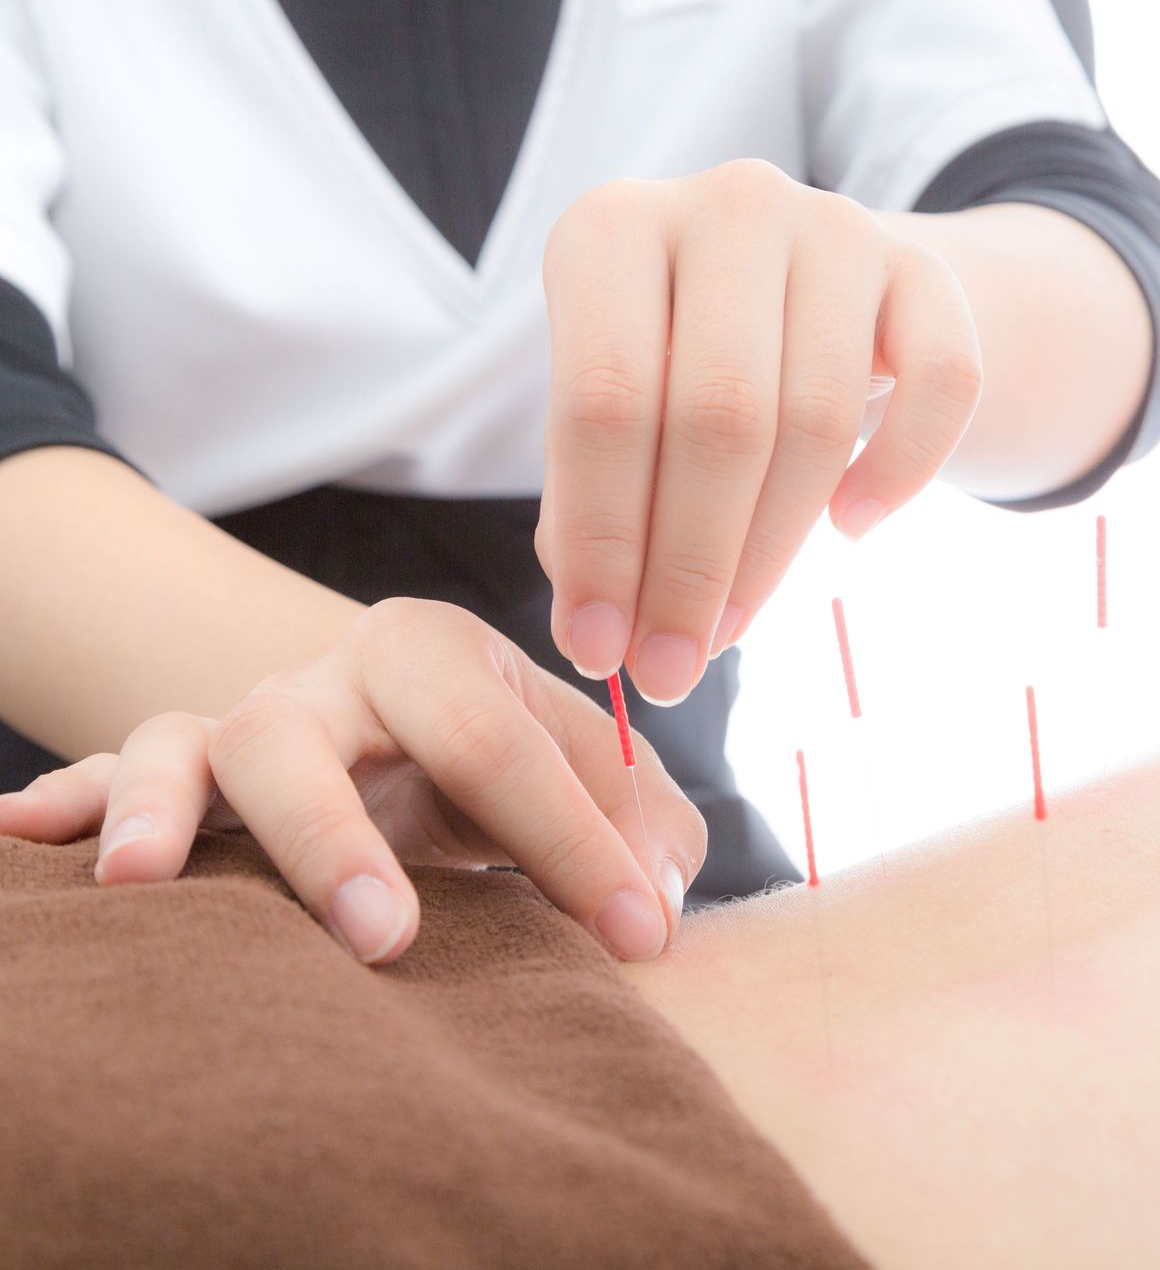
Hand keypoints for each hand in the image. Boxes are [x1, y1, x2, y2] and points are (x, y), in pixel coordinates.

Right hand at [0, 599, 706, 963]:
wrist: (429, 741)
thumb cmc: (522, 772)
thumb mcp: (604, 781)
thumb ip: (652, 827)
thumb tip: (660, 898)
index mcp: (445, 654)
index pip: (504, 745)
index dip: (578, 847)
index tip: (640, 939)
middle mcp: (335, 676)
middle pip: (308, 730)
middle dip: (337, 836)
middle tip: (385, 939)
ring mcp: (252, 721)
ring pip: (193, 744)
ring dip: (164, 810)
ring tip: (144, 882)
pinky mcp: (189, 775)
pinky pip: (111, 773)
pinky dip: (72, 803)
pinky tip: (21, 836)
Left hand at [537, 158, 984, 701]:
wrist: (810, 280)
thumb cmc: (679, 362)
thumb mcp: (613, 406)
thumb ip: (589, 504)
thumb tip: (602, 633)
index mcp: (612, 228)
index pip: (602, 399)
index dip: (603, 540)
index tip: (601, 650)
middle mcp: (726, 204)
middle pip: (716, 417)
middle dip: (690, 567)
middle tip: (673, 670)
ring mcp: (836, 226)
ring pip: (819, 418)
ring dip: (774, 551)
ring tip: (734, 625)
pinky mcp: (926, 267)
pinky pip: (941, 387)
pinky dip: (898, 475)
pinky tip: (851, 528)